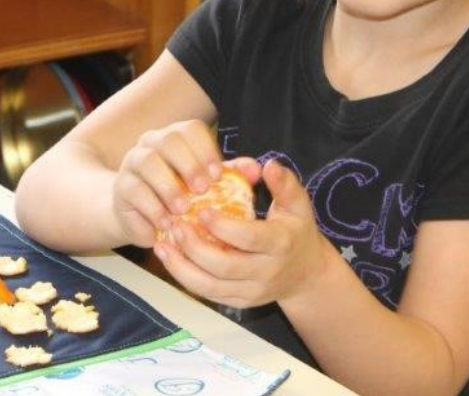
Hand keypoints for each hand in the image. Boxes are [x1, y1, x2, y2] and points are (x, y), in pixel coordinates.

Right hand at [111, 120, 223, 247]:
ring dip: (169, 186)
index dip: (205, 150)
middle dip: (188, 164)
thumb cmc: (180, 196)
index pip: (191, 130)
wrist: (141, 216)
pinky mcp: (121, 187)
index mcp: (176, 137)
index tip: (218, 175)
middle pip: (168, 140)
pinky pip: (134, 190)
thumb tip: (257, 170)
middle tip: (203, 190)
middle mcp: (152, 143)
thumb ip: (231, 175)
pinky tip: (166, 222)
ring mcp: (133, 162)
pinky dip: (152, 207)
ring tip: (184, 209)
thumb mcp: (206, 185)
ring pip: (148, 162)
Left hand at [154, 160, 334, 306]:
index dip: (223, 227)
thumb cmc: (296, 231)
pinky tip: (170, 259)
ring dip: (182, 268)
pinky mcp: (240, 302)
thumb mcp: (298, 205)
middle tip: (174, 226)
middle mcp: (267, 272)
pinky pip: (208, 295)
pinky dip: (185, 279)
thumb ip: (284, 184)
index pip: (249, 238)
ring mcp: (252, 291)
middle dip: (195, 248)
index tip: (201, 210)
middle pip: (225, 267)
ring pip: (211, 287)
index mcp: (281, 244)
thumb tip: (269, 165)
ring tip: (162, 246)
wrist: (306, 274)